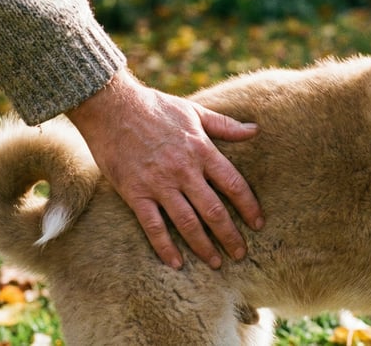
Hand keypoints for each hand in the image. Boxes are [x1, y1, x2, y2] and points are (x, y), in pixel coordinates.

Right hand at [66, 70, 263, 269]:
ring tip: (216, 262)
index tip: (259, 224)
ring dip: (203, 246)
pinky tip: (176, 262)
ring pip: (187, 222)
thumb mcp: (195, 112)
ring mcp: (159, 183)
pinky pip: (153, 226)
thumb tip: (256, 130)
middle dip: (230, 235)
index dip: (249, 207)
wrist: (112, 107)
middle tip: (241, 254)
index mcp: (201, 150)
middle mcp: (184, 170)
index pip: (233, 184)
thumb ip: (225, 126)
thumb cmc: (156, 107)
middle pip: (214, 210)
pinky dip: (165, 246)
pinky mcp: (135, 192)